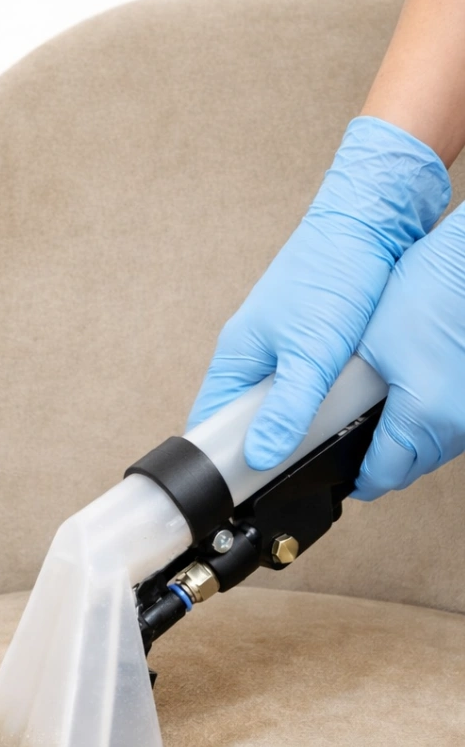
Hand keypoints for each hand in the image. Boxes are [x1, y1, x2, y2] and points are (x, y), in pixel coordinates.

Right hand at [187, 116, 449, 469]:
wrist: (370, 223)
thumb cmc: (333, 272)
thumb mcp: (310, 352)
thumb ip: (287, 408)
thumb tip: (260, 456)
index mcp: (234, 359)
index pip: (208, 427)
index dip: (213, 464)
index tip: (227, 496)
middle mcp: (251, 356)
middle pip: (241, 422)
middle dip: (258, 452)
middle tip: (278, 482)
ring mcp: (280, 349)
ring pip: (275, 407)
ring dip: (289, 429)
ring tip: (309, 451)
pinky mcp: (310, 343)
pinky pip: (301, 389)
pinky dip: (313, 407)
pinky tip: (333, 415)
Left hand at [354, 201, 464, 499]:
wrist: (462, 266)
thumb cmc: (424, 295)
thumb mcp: (365, 351)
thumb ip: (337, 403)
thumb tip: (298, 432)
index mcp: (421, 420)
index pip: (382, 477)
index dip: (356, 481)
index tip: (341, 479)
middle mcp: (455, 428)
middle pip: (408, 469)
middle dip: (380, 463)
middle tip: (352, 448)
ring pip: (432, 452)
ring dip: (407, 445)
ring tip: (381, 421)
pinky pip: (451, 431)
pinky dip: (430, 427)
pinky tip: (413, 401)